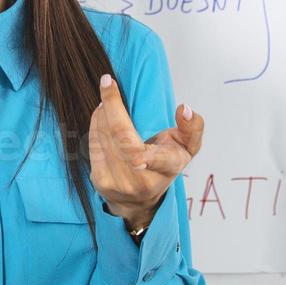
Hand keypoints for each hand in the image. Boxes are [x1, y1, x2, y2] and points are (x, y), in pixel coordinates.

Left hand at [87, 73, 202, 230]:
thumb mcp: (187, 148)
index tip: (114, 90)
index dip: (127, 123)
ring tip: (107, 101)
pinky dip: (95, 125)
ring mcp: (118, 183)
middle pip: (119, 136)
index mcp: (166, 167)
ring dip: (102, 113)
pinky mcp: (100, 182)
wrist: (142, 201)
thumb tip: (184, 108)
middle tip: (108, 83)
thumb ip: (192, 127)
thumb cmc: (166, 165)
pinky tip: (101, 116)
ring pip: (103, 137)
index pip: (146, 148)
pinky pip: (93, 145)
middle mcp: (141, 179)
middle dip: (111, 105)